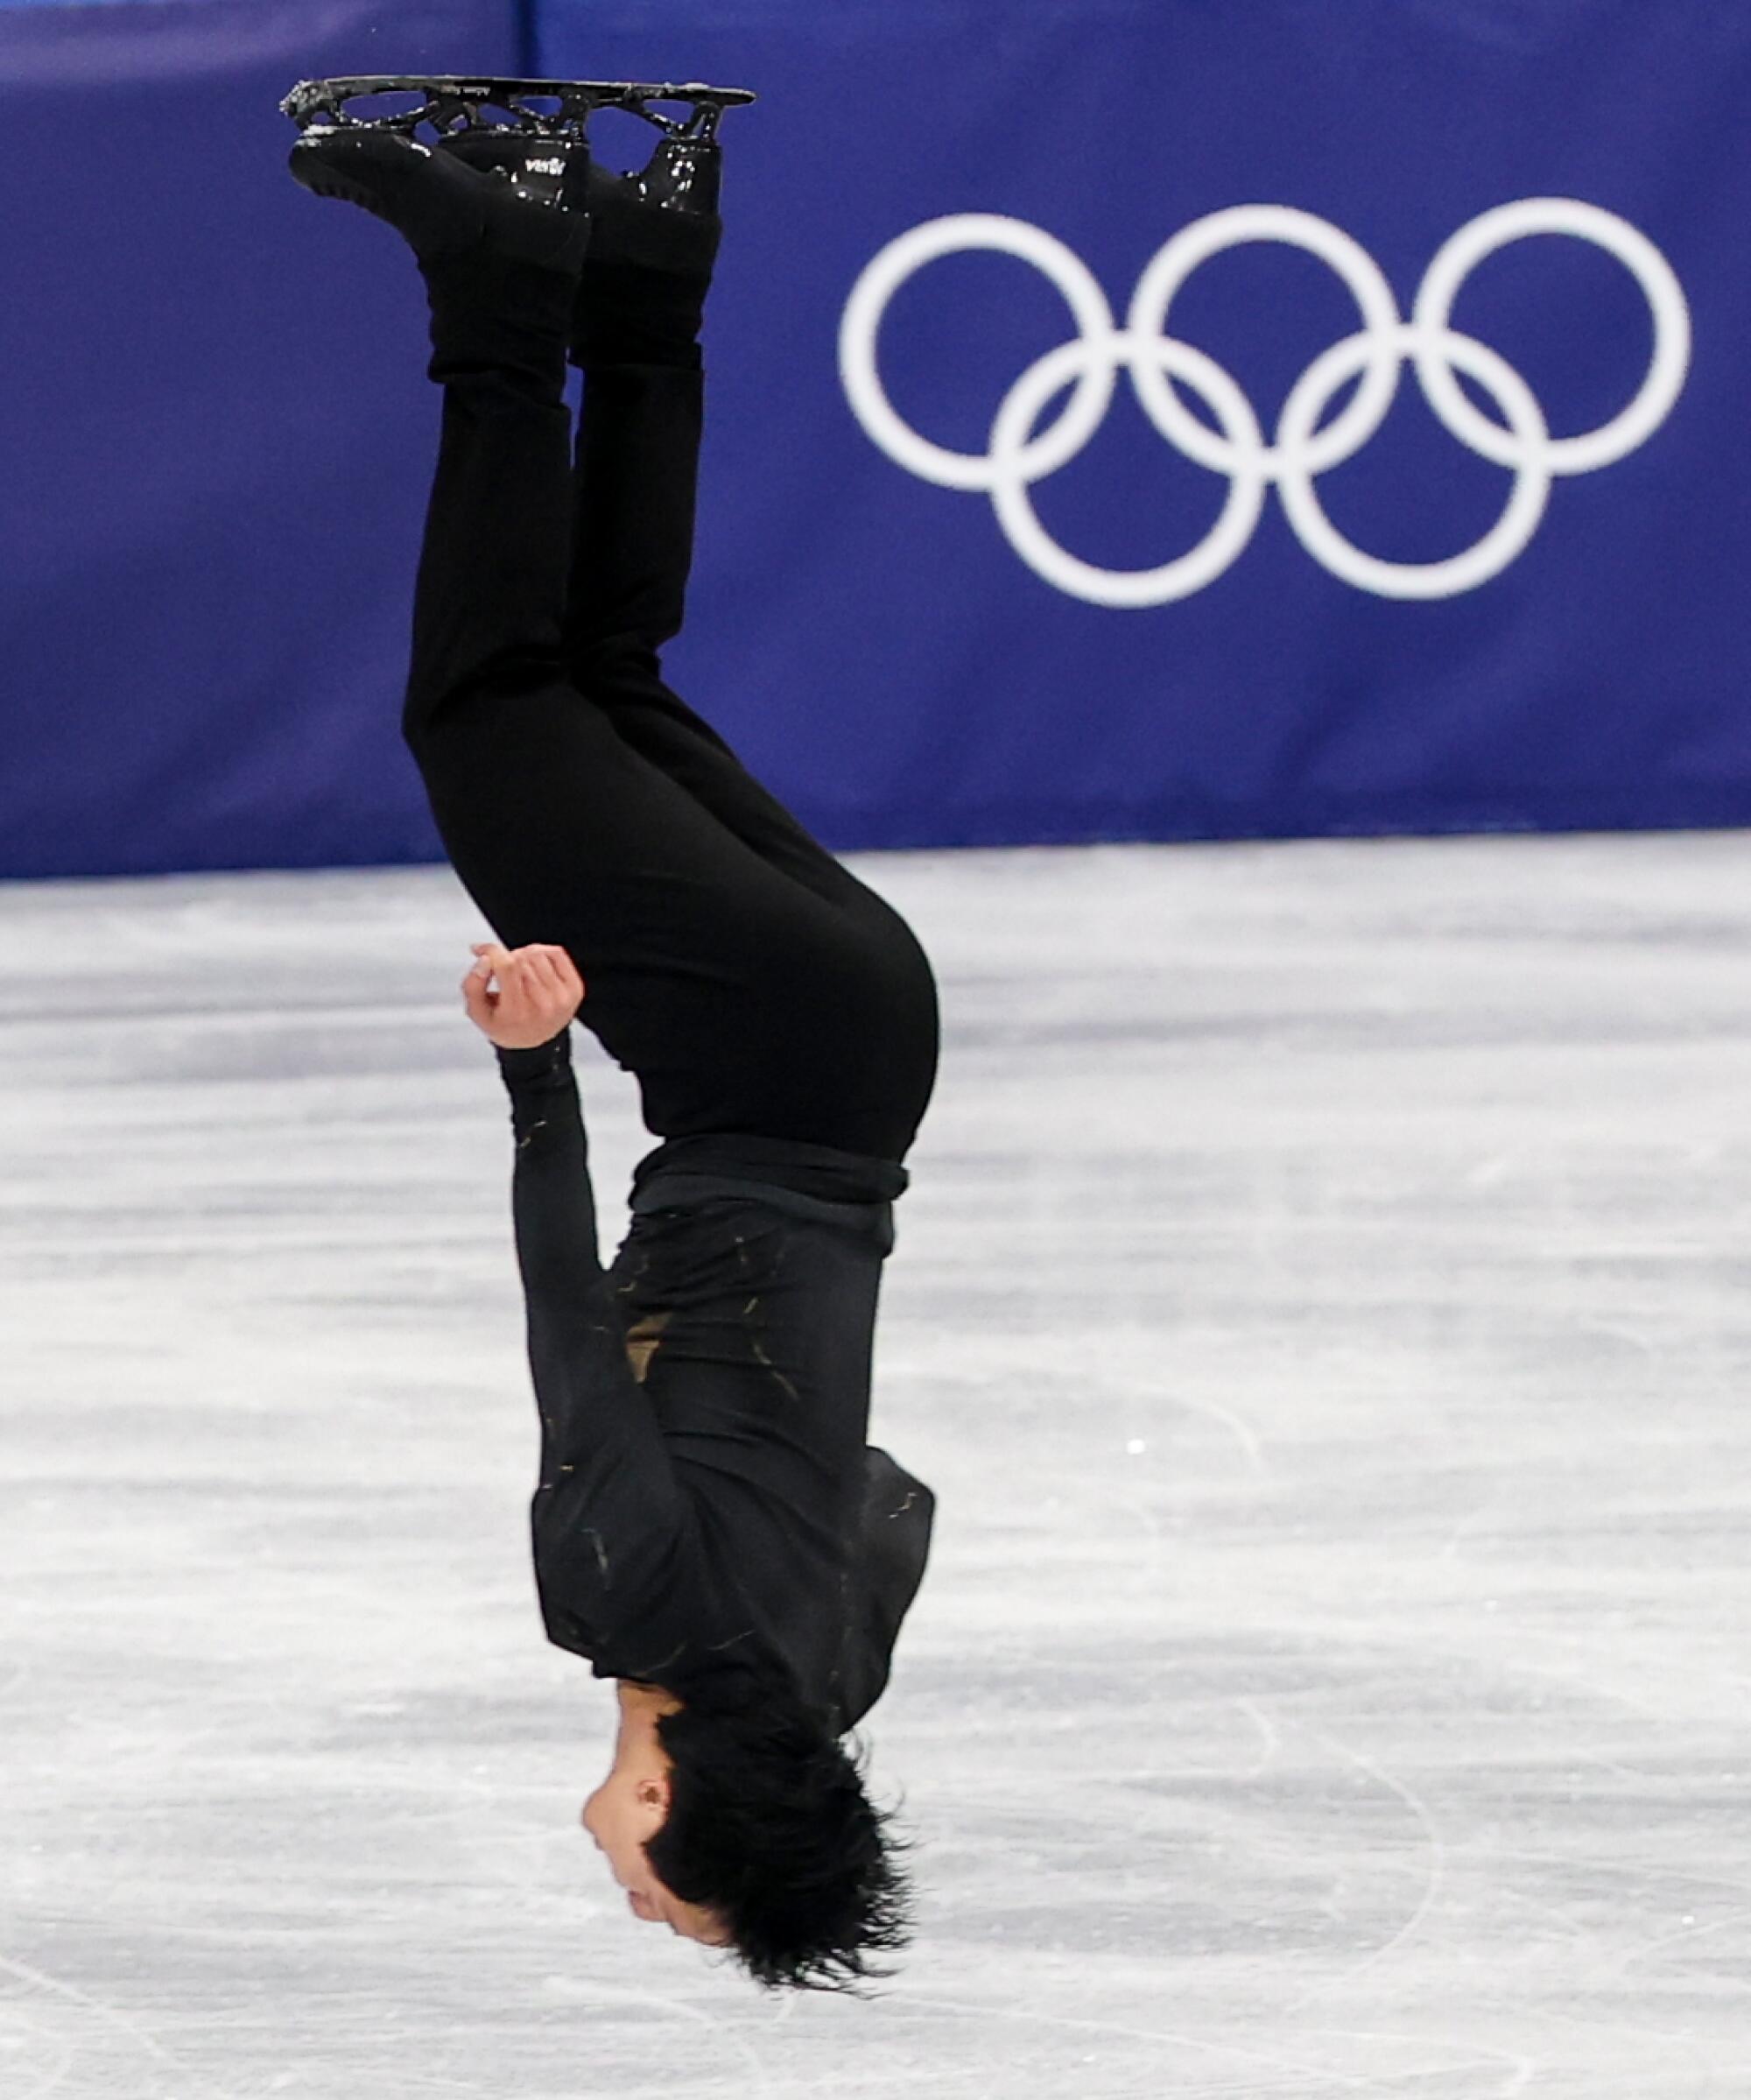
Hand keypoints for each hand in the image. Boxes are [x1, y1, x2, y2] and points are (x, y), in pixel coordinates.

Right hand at [461, 942, 585, 1049]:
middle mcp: (543, 1006)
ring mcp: (562, 998)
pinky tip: (534, 966)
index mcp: (518, 1012)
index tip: (482, 951)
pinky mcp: (575, 990)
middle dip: (506, 958)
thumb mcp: (477, 1012)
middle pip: (521, 959)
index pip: (508, 967)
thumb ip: (473, 984)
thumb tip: (485, 958)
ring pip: (538, 953)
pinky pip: (556, 953)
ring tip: (518, 972)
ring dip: (523, 955)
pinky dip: (542, 953)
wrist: (534, 1043)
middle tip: (502, 973)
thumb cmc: (503, 1024)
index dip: (492, 952)